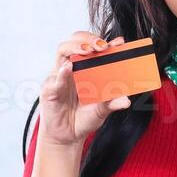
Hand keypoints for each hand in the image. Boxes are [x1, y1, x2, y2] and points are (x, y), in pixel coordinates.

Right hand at [37, 31, 131, 147]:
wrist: (68, 137)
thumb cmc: (83, 118)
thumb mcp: (102, 110)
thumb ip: (112, 103)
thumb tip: (126, 100)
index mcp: (86, 68)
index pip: (93, 47)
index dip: (104, 41)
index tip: (119, 43)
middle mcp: (72, 68)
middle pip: (75, 41)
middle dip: (88, 39)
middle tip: (102, 46)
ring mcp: (59, 76)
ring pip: (62, 51)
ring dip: (75, 47)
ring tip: (87, 51)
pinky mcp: (50, 89)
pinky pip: (54, 78)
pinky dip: (62, 73)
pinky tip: (68, 69)